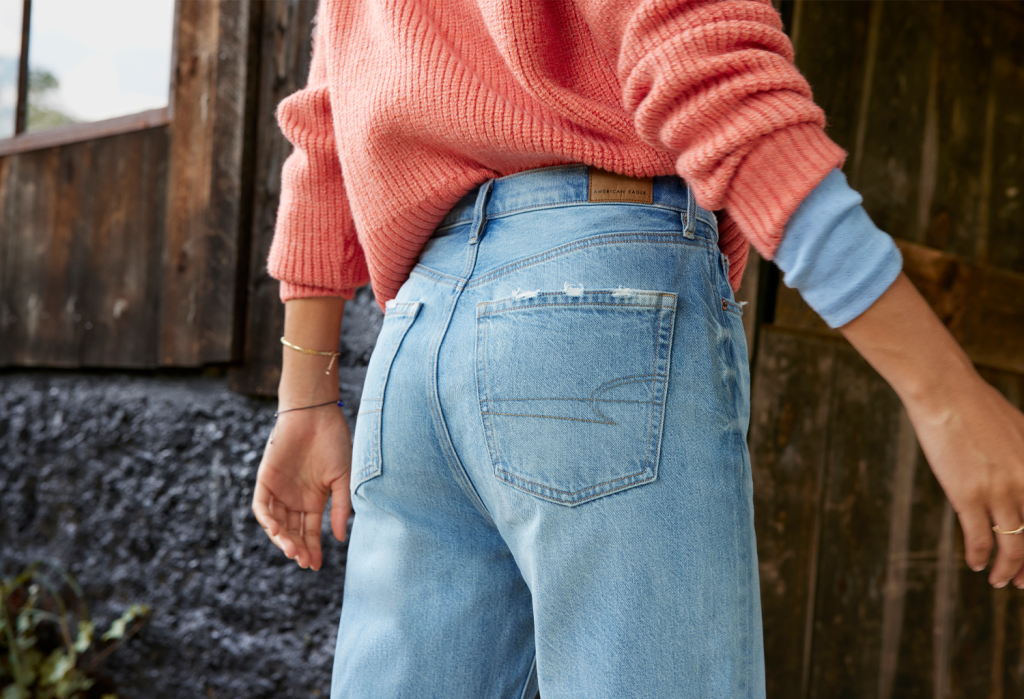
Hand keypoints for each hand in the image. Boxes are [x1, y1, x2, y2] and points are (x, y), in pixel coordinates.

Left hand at [252, 405, 351, 569]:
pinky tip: (277, 530)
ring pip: (276, 523)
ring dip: (282, 538)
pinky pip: (261, 506)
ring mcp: (279, 490)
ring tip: (292, 549)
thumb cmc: (334, 443)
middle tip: (304, 561)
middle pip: (292, 531)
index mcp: (314, 500)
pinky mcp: (265, 480)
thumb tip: (340, 538)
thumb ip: (340, 508)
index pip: (310, 532)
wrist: (315, 415)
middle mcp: (295, 498)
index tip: (316, 566)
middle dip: (297, 548)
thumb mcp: (343, 479)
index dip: (313, 549)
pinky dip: (267, 520)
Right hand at [838, 273, 1023, 587]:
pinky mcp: (968, 495)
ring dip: (1008, 569)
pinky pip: (979, 537)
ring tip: (1000, 580)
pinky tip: (975, 563)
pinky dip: (979, 555)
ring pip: (1013, 546)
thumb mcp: (1019, 433)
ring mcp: (1000, 491)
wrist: (945, 393)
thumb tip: (1020, 479)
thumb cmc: (977, 408)